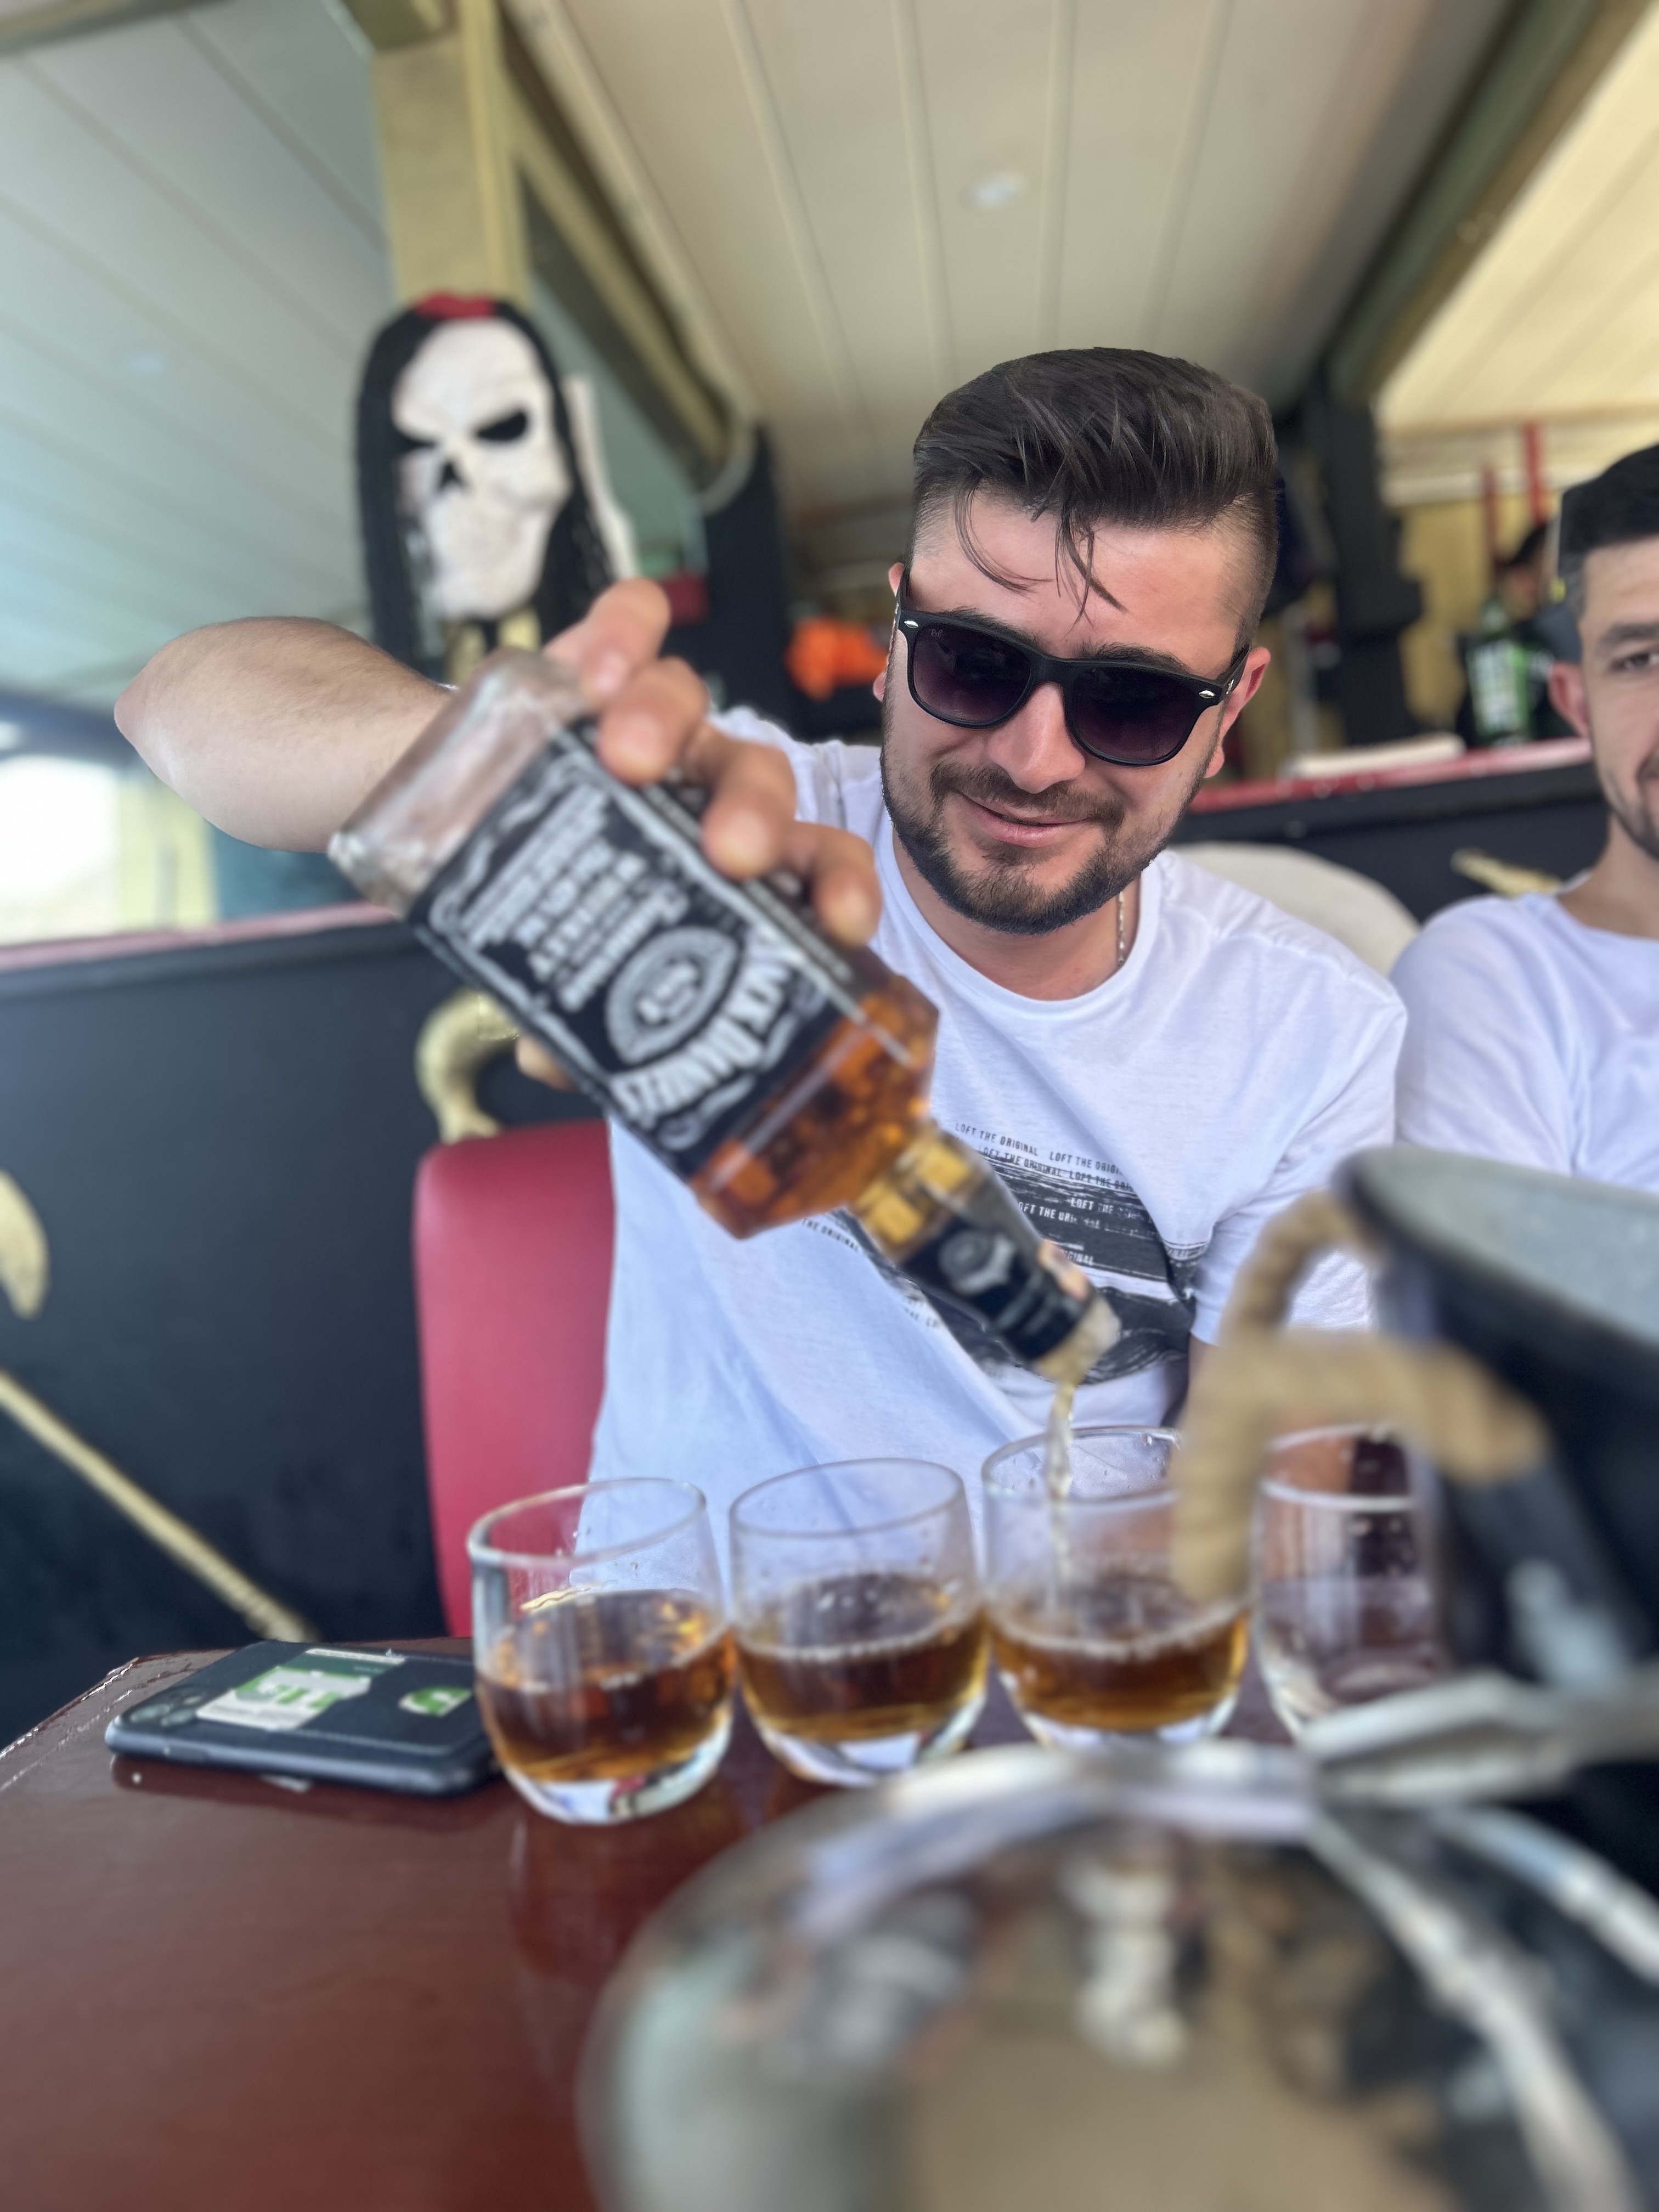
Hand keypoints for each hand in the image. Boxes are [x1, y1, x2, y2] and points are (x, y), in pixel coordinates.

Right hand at [516, 579, 882, 1091]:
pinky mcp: (602, 660)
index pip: (818, 864)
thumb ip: (576, 1021)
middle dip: (754, 813)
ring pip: (694, 702)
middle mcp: (710, 786)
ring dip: (671, 723)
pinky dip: (620, 636)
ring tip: (626, 760)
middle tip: (728, 853)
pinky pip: (631, 624)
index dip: (841, 891)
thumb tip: (552, 1058)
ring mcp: (661, 723)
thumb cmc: (562, 895)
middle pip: (762, 781)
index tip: (842, 926)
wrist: (475, 809)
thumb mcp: (575, 968)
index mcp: (742, 863)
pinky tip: (592, 674)